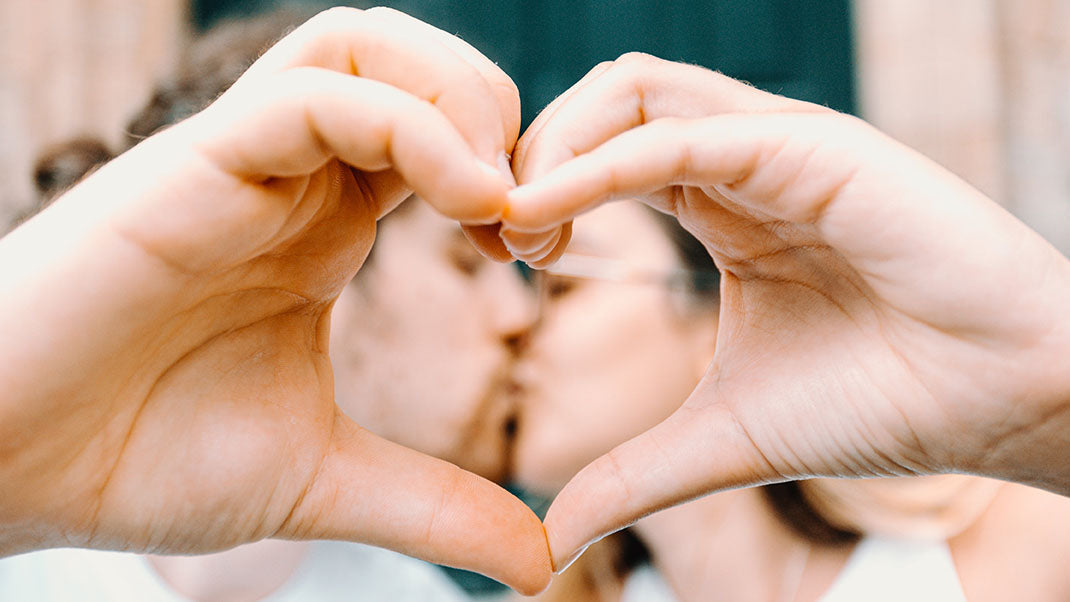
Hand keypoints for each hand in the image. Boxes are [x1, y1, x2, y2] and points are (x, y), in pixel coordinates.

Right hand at [0, 8, 548, 593]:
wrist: (4, 466)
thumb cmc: (141, 457)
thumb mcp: (325, 481)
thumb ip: (435, 508)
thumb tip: (541, 564)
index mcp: (325, 228)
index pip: (440, 137)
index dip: (517, 177)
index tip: (547, 255)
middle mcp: (289, 180)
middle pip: (415, 64)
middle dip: (502, 117)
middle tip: (534, 218)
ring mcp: (242, 163)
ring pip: (366, 46)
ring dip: (462, 101)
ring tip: (498, 198)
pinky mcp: (191, 165)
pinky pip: (313, 96)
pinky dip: (410, 126)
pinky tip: (463, 198)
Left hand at [503, 53, 1069, 570]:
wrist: (1002, 402)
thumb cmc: (882, 402)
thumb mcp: (724, 436)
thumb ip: (635, 472)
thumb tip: (555, 539)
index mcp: (723, 202)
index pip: (599, 154)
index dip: (535, 192)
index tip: (502, 259)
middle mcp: (743, 158)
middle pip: (600, 106)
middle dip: (530, 159)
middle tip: (503, 243)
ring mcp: (778, 143)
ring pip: (631, 91)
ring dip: (554, 147)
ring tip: (523, 229)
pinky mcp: (814, 147)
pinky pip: (682, 132)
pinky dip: (600, 164)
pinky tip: (546, 215)